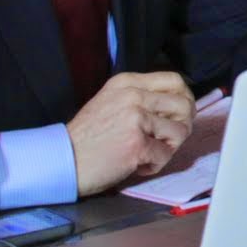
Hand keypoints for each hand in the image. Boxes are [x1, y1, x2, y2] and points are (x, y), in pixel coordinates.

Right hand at [68, 71, 195, 195]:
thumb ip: (141, 98)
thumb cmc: (87, 137)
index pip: (174, 80)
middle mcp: (133, 96)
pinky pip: (165, 155)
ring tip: (148, 153)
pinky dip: (154, 165)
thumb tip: (178, 105)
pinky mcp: (137, 144)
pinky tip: (136, 165)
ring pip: (180, 131)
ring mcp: (135, 119)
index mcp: (127, 82)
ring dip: (168, 147)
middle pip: (184, 105)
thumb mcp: (111, 102)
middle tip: (166, 140)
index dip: (185, 98)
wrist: (61, 160)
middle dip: (182, 126)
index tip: (180, 114)